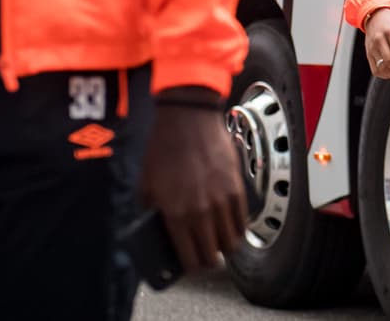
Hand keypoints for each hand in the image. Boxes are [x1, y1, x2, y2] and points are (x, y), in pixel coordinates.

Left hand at [139, 103, 246, 273]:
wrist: (187, 120)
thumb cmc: (164, 149)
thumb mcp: (146, 185)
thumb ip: (151, 212)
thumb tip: (157, 228)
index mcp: (175, 215)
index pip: (189, 258)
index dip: (191, 268)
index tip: (190, 266)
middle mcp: (201, 212)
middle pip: (212, 255)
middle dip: (208, 260)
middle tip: (205, 256)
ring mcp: (221, 201)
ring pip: (232, 242)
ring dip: (225, 247)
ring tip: (220, 243)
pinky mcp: (236, 187)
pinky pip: (243, 220)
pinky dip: (238, 228)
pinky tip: (232, 226)